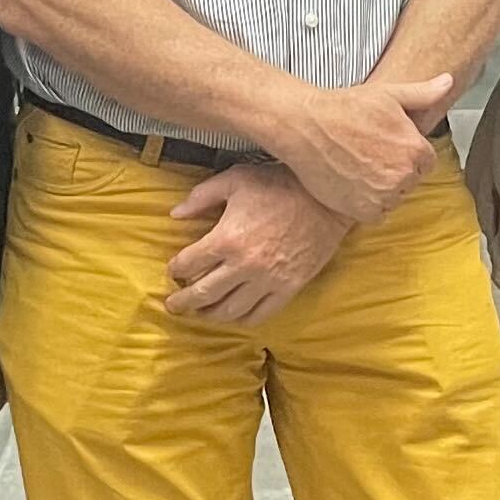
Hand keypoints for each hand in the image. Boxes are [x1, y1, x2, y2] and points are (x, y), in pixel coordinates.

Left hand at [165, 161, 351, 325]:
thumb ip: (202, 196)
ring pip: (229, 311)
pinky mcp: (288, 288)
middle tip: (173, 305)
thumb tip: (175, 214)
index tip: (174, 270)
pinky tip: (234, 315)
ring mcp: (267, 280)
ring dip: (209, 314)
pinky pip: (260, 315)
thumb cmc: (279, 184)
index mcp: (226, 239)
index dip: (175, 269)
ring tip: (200, 313)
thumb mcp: (236, 180)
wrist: (326, 198)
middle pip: (203, 294)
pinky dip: (242, 320)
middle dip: (183, 302)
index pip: (189, 264)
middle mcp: (243, 265)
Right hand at [269, 76, 452, 225]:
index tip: (389, 145)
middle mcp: (402, 176)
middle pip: (410, 180)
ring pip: (394, 197)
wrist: (305, 126)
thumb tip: (448, 82)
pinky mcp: (361, 211)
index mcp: (414, 149)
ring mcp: (381, 196)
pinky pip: (376, 212)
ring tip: (359, 165)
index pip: (426, 162)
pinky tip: (353, 181)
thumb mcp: (388, 94)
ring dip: (383, 187)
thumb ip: (423, 93)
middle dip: (396, 169)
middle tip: (370, 153)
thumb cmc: (344, 108)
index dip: (408, 152)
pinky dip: (367, 202)